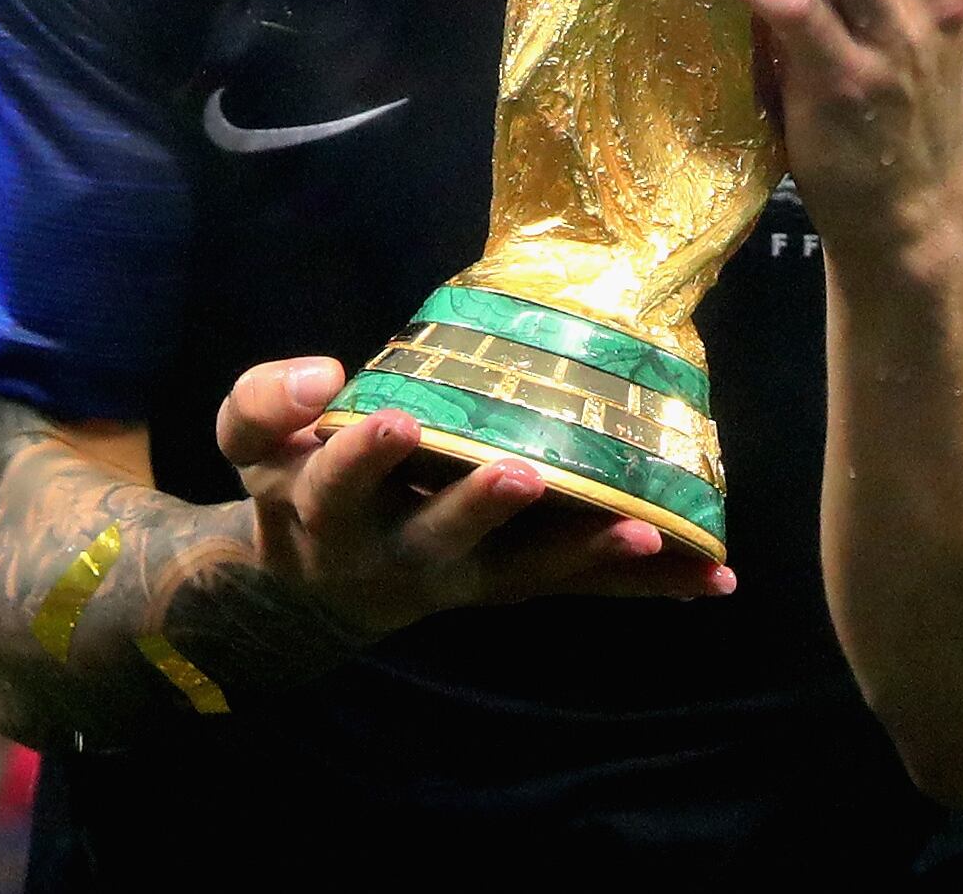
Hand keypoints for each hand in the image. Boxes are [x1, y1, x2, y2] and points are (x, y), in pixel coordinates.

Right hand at [213, 359, 730, 637]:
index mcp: (329, 514)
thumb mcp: (250, 442)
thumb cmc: (291, 483)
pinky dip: (646, 586)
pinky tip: (712, 580)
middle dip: (484, 508)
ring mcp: (466, 578)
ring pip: (529, 572)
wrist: (315, 581)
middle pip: (444, 539)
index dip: (365, 455)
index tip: (397, 418)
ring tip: (645, 534)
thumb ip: (268, 403)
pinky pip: (582, 588)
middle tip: (525, 475)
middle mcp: (402, 557)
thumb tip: (325, 374)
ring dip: (586, 555)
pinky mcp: (515, 584)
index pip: (340, 483)